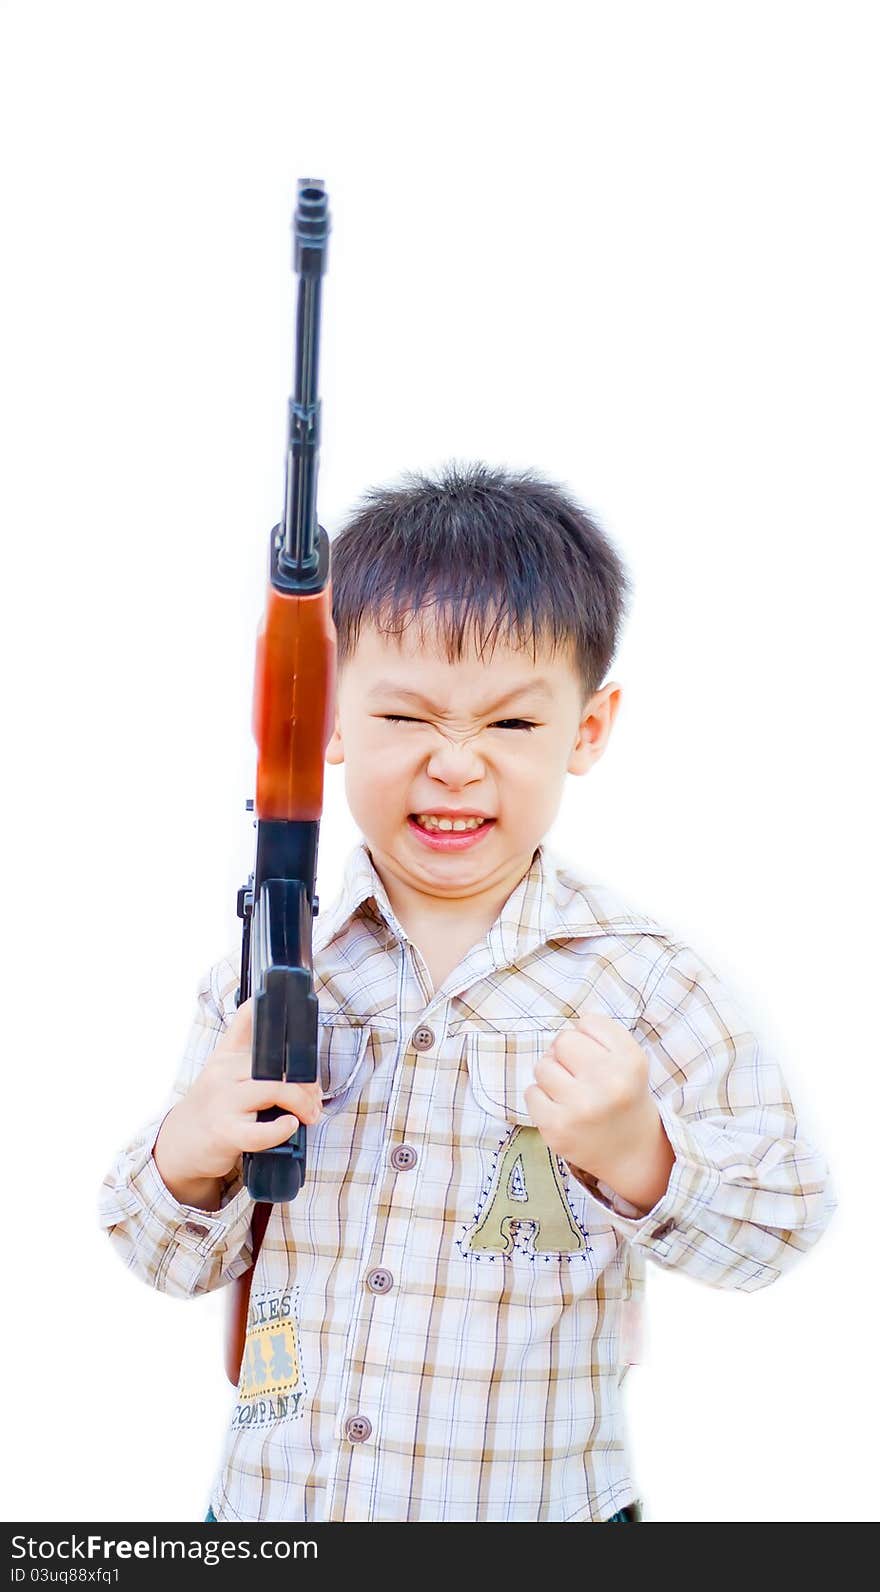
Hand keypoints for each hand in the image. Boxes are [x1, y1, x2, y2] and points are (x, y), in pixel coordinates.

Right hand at [154, 995, 324, 1188]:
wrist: (179, 1145)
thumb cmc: (212, 1109)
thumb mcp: (224, 1073)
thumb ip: (250, 1056)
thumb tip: (295, 1053)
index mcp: (226, 1054)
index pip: (246, 1017)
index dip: (269, 1006)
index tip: (296, 1003)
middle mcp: (223, 1072)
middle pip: (276, 1063)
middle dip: (306, 1081)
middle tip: (315, 1098)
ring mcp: (222, 1101)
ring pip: (274, 1089)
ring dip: (302, 1103)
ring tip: (310, 1114)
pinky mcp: (224, 1132)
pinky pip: (260, 1131)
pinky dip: (281, 1129)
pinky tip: (290, 1126)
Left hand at [523, 1013, 674, 1213]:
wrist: (632, 1154)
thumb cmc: (624, 1097)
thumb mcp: (629, 1059)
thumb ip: (601, 1032)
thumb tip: (560, 1035)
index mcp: (629, 1060)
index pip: (588, 1022)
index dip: (589, 1039)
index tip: (598, 1058)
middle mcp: (609, 1082)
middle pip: (562, 1041)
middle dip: (566, 1056)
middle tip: (581, 1077)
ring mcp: (581, 1106)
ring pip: (543, 1066)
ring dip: (552, 1077)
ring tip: (573, 1095)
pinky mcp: (557, 1127)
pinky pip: (531, 1092)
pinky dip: (542, 1099)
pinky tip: (562, 1110)